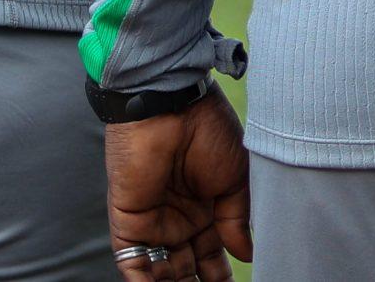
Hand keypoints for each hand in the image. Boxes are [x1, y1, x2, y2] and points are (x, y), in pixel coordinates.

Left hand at [103, 91, 252, 280]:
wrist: (171, 109)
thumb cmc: (209, 133)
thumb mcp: (236, 179)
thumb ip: (236, 220)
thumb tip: (246, 254)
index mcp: (208, 209)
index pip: (214, 254)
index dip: (222, 275)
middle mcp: (180, 220)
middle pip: (188, 267)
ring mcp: (154, 224)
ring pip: (162, 271)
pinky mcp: (128, 226)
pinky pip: (133, 265)